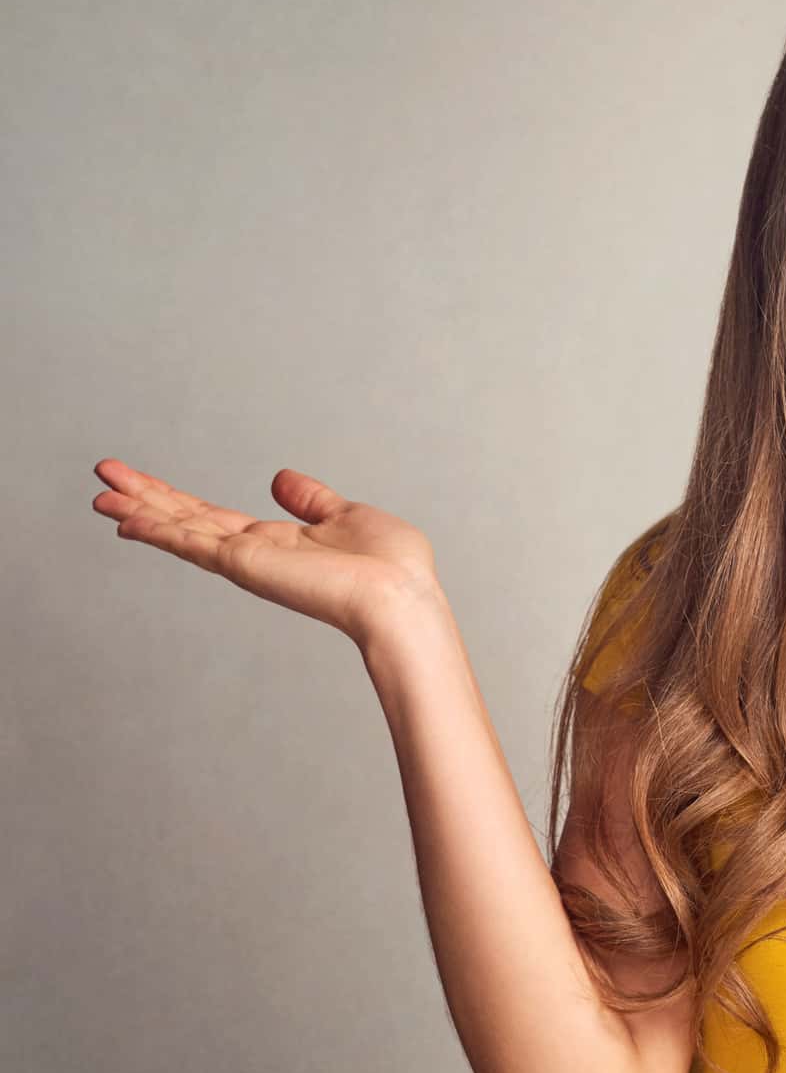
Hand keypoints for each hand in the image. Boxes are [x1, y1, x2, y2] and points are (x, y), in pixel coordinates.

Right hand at [90, 459, 444, 645]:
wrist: (400, 596)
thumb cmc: (391, 566)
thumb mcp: (348, 515)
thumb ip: (311, 500)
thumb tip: (282, 479)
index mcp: (278, 540)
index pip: (211, 516)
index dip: (174, 499)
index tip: (139, 481)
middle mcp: (254, 552)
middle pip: (185, 519)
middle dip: (143, 498)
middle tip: (102, 475)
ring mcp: (246, 560)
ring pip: (180, 530)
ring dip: (138, 510)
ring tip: (98, 494)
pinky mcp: (246, 564)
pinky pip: (192, 543)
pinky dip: (158, 530)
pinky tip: (125, 519)